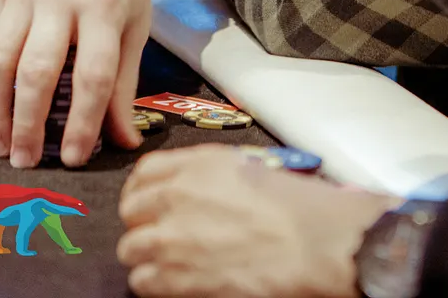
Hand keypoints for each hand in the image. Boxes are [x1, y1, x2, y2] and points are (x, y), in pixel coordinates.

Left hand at [118, 144, 398, 297]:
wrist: (316, 245)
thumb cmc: (303, 210)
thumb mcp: (256, 169)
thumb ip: (216, 178)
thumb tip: (201, 193)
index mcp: (200, 164)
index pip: (145, 172)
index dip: (144, 189)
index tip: (149, 200)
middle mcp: (178, 195)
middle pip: (132, 211)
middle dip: (145, 223)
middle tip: (162, 234)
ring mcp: (171, 238)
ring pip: (131, 249)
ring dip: (148, 256)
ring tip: (172, 262)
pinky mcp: (174, 277)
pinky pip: (142, 281)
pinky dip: (155, 284)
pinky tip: (179, 282)